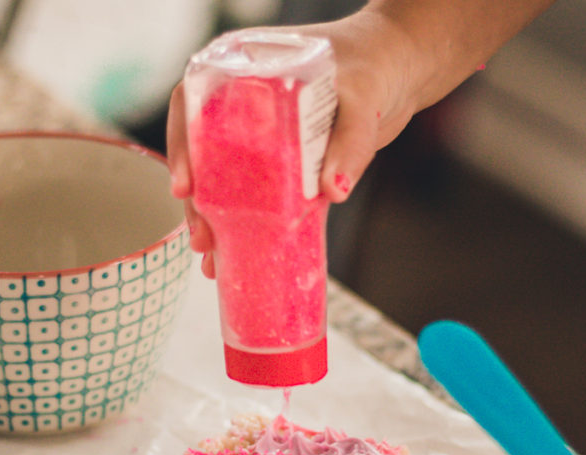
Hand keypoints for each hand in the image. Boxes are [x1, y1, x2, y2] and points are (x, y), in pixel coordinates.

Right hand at [166, 12, 417, 278]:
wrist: (404, 70)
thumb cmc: (376, 64)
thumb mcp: (360, 97)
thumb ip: (349, 142)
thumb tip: (335, 190)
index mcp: (243, 72)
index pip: (193, 106)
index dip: (181, 146)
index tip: (185, 187)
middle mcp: (243, 106)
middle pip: (204, 155)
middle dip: (198, 202)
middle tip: (202, 238)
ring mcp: (262, 140)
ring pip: (228, 183)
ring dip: (218, 222)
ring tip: (212, 259)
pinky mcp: (287, 167)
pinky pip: (264, 200)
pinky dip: (255, 229)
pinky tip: (239, 257)